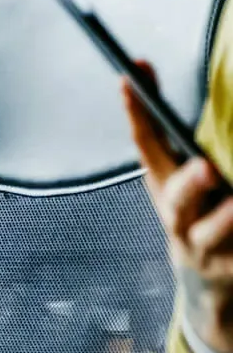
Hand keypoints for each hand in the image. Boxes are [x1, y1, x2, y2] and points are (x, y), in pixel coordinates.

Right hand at [127, 75, 232, 352]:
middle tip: (207, 169)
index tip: (128, 77)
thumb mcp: (180, 176)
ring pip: (211, 234)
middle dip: (189, 183)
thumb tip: (145, 66)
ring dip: (225, 221)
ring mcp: (202, 247)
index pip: (144, 143)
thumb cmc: (198, 216)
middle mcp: (177, 217)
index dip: (135, 112)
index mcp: (163, 186)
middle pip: (176, 199)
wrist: (208, 286)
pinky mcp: (229, 270)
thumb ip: (173, 138)